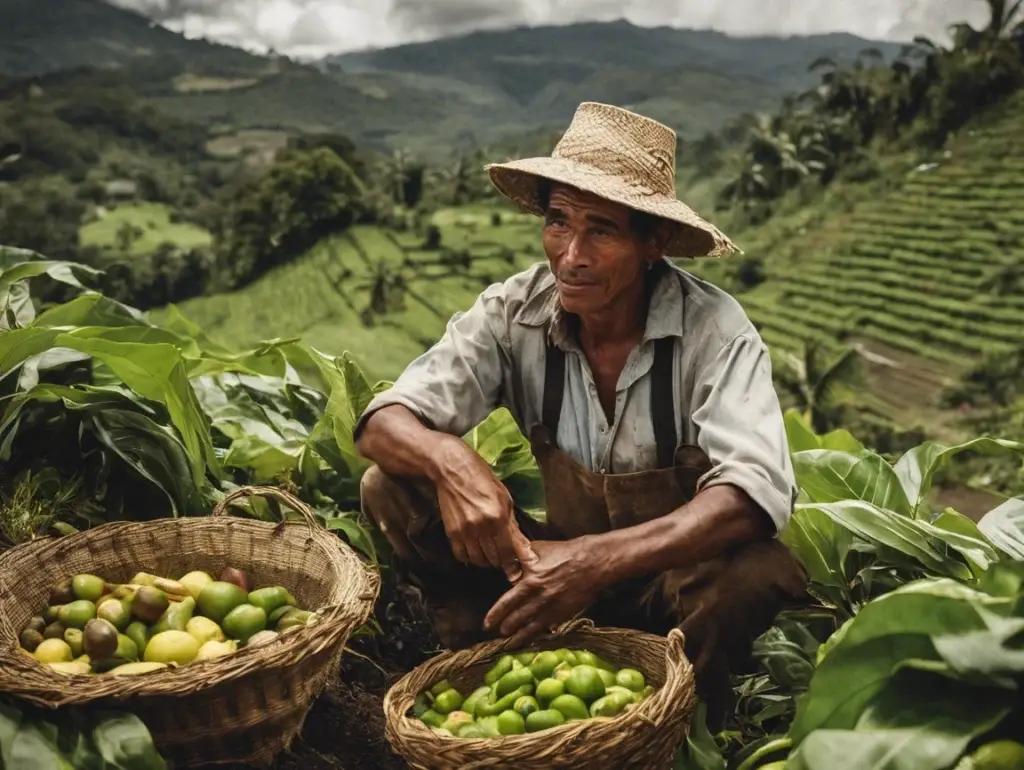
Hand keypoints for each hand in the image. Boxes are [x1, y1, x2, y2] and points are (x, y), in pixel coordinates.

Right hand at [434, 438, 535, 580]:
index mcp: (498, 517)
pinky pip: (461, 555)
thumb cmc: (482, 479)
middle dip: (501, 562)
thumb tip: (525, 549)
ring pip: (478, 560)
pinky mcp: (451, 532)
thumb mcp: (505, 499)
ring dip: (486, 561)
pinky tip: (475, 552)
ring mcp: (464, 531)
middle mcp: (481, 527)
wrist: (452, 469)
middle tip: (504, 559)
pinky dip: (470, 558)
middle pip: (493, 558)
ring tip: (491, 555)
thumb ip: (514, 527)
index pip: (508, 551)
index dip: (514, 563)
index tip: (517, 567)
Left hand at [483, 539, 603, 646]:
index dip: (495, 614)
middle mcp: (538, 597)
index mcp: (530, 580)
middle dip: (504, 628)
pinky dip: (536, 636)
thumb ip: (522, 557)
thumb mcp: (539, 548)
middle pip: (516, 618)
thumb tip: (509, 559)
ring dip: (517, 636)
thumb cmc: (566, 552)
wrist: (593, 562)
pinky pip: (546, 629)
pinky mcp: (563, 614)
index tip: (487, 623)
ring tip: (509, 642)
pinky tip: (531, 640)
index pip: (507, 602)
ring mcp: (551, 607)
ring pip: (529, 628)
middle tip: (497, 633)